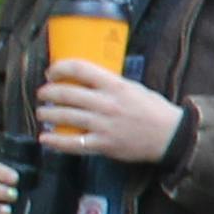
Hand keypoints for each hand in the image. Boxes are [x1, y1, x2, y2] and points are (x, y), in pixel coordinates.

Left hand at [35, 61, 186, 161]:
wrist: (170, 136)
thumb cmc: (154, 110)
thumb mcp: (134, 88)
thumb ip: (112, 84)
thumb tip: (88, 81)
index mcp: (115, 85)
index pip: (79, 68)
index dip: (59, 68)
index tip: (51, 72)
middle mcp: (106, 103)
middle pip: (66, 93)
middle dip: (48, 92)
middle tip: (43, 94)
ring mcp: (103, 125)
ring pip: (65, 116)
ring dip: (48, 113)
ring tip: (42, 113)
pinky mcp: (103, 144)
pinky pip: (73, 143)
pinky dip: (55, 141)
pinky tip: (45, 138)